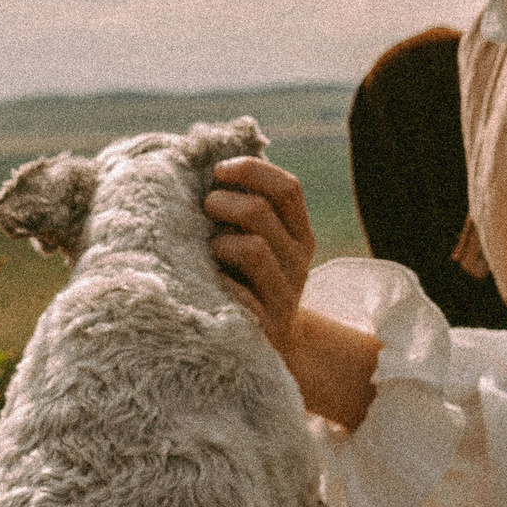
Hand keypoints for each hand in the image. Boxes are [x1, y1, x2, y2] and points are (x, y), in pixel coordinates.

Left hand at [205, 156, 315, 359]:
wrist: (271, 345)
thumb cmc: (251, 280)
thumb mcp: (262, 242)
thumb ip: (249, 208)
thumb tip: (214, 161)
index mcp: (301, 234)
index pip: (287, 188)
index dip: (251, 171)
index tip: (218, 171)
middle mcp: (299, 261)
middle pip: (261, 212)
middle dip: (223, 203)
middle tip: (205, 211)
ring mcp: (285, 294)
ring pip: (252, 248)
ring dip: (220, 243)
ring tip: (211, 251)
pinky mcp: (267, 324)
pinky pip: (239, 293)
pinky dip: (220, 282)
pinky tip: (213, 283)